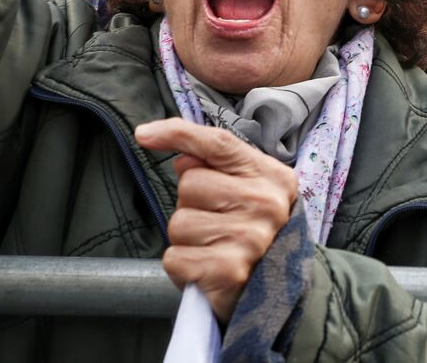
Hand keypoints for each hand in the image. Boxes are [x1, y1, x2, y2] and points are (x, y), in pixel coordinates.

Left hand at [136, 117, 297, 322]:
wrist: (282, 292)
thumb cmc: (257, 233)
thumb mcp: (253, 192)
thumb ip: (221, 167)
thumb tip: (181, 157)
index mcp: (272, 177)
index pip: (220, 144)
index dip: (178, 134)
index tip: (143, 135)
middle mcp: (265, 204)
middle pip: (191, 182)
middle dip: (193, 203)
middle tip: (218, 223)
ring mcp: (248, 239)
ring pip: (179, 222)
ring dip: (187, 238)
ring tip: (214, 247)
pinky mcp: (227, 271)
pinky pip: (174, 257)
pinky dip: (183, 265)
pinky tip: (207, 268)